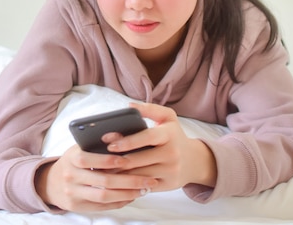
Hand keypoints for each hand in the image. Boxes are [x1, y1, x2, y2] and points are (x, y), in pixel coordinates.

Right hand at [35, 143, 157, 211]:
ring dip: (127, 194)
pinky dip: (120, 202)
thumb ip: (97, 142)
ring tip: (144, 189)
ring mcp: (74, 194)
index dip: (108, 160)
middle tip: (148, 179)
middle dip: (129, 181)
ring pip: (104, 197)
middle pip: (103, 181)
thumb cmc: (73, 160)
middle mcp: (71, 177)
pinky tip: (133, 196)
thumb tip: (122, 134)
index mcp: (71, 158)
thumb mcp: (80, 147)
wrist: (51, 182)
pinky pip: (103, 206)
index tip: (127, 160)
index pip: (89, 159)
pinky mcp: (79, 207)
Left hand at [103, 102, 217, 191]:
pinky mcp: (168, 185)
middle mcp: (172, 153)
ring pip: (138, 175)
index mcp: (170, 134)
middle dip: (117, 160)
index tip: (108, 143)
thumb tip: (129, 106)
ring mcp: (171, 171)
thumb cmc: (174, 136)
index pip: (147, 137)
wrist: (194, 160)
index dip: (127, 140)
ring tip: (102, 171)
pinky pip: (143, 187)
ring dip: (119, 174)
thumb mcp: (168, 118)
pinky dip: (128, 185)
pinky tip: (116, 182)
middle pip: (139, 159)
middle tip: (98, 160)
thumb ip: (149, 109)